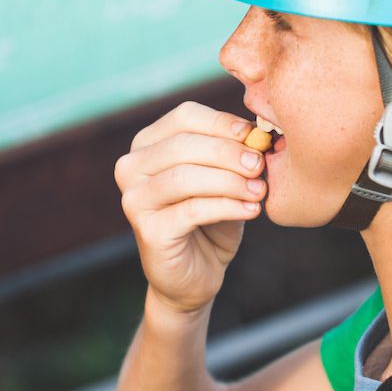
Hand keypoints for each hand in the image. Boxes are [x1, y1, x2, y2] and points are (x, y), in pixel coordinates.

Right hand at [115, 101, 266, 315]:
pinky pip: (192, 210)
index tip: (254, 135)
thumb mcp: (223, 176)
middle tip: (260, 163)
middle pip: (183, 145)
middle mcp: (131, 167)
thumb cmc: (211, 217)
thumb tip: (258, 131)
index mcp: (147, 144)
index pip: (184, 116)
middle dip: (228, 152)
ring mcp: (134, 199)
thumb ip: (233, 151)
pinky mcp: (148, 231)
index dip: (222, 122)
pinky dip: (227, 206)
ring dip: (230, 181)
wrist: (196, 274)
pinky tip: (252, 210)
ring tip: (259, 190)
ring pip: (185, 177)